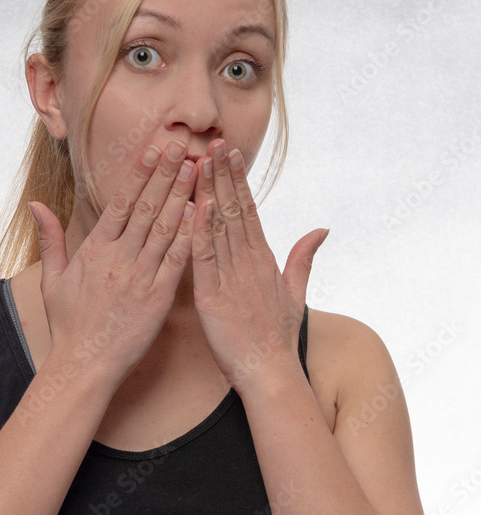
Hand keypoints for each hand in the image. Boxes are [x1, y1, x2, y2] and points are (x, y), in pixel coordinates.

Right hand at [28, 140, 197, 389]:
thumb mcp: (52, 280)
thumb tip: (37, 205)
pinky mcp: (158, 298)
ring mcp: (140, 277)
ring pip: (165, 228)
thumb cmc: (68, 326)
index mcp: (94, 250)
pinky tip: (203, 214)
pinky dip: (190, 235)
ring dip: (182, 196)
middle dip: (165, 174)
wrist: (83, 365)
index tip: (154, 149)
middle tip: (182, 146)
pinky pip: (177, 260)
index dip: (140, 174)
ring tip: (197, 170)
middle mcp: (119, 258)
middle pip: (146, 207)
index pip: (121, 203)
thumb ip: (50, 239)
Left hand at [190, 139, 328, 390]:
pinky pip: (204, 258)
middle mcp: (248, 262)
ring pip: (217, 226)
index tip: (229, 153)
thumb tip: (321, 229)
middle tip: (211, 142)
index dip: (237, 180)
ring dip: (207, 192)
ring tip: (198, 161)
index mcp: (263, 259)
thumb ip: (304, 258)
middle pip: (233, 209)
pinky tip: (193, 207)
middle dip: (222, 174)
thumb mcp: (295, 292)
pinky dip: (198, 232)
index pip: (248, 210)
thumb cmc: (278, 337)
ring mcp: (231, 277)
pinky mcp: (212, 296)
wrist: (271, 372)